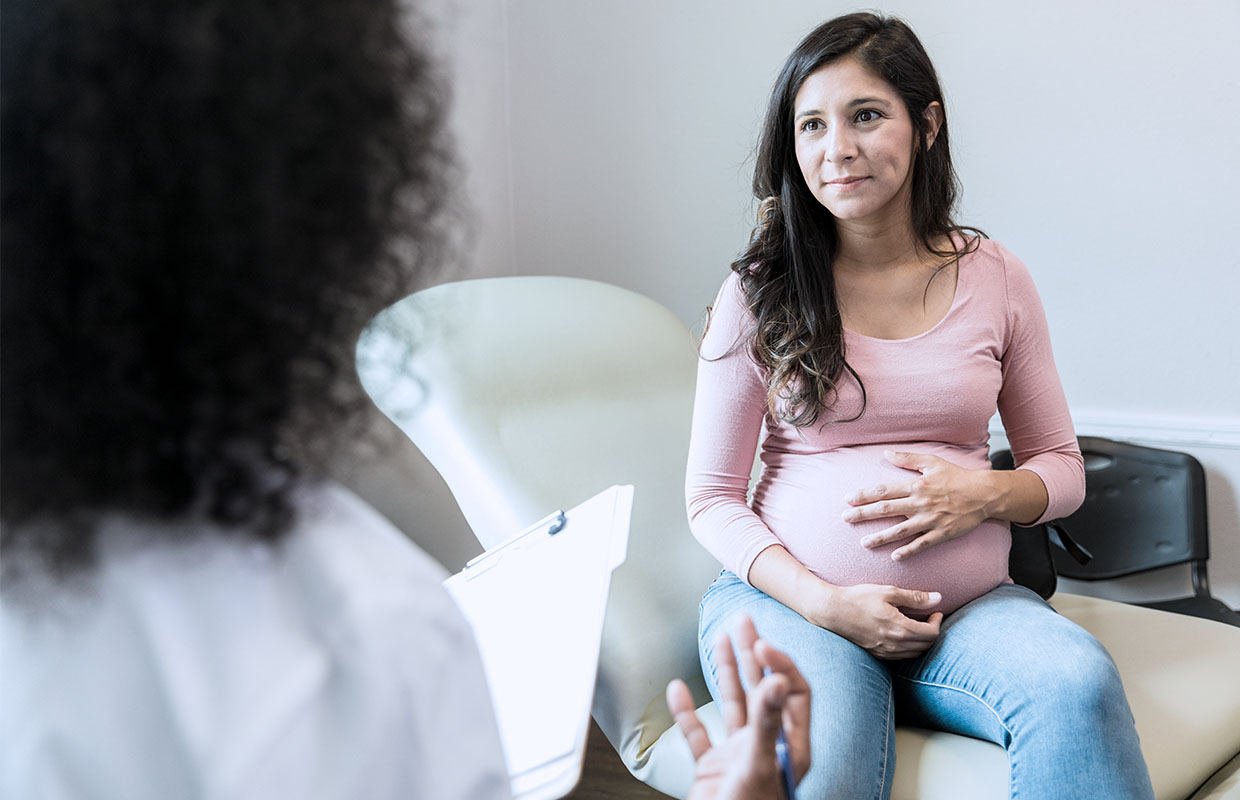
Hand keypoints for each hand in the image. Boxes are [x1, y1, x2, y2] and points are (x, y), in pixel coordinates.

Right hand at [667, 615, 810, 799]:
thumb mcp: (759, 763)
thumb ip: (768, 721)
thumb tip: (776, 679)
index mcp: (789, 743)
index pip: (790, 691)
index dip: (778, 664)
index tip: (761, 643)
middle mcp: (766, 744)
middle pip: (762, 688)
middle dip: (752, 652)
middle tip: (742, 619)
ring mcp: (738, 754)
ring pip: (732, 704)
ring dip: (724, 671)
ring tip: (718, 638)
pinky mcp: (713, 768)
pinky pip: (699, 734)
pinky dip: (687, 711)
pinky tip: (678, 690)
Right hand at [816, 583, 943, 659]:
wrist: (832, 611)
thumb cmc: (859, 598)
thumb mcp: (888, 592)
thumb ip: (914, 597)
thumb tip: (938, 598)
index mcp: (900, 628)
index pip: (932, 633)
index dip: (938, 622)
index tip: (935, 611)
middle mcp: (895, 645)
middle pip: (926, 645)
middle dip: (932, 632)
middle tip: (929, 617)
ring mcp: (885, 652)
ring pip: (915, 653)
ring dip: (921, 641)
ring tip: (917, 625)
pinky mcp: (877, 655)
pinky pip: (901, 656)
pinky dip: (909, 647)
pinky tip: (903, 634)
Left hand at [844, 450, 994, 560]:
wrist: (984, 494)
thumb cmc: (957, 477)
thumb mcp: (932, 462)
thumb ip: (908, 458)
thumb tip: (886, 453)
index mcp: (916, 485)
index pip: (884, 490)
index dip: (864, 495)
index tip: (848, 499)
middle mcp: (920, 503)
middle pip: (886, 509)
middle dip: (863, 514)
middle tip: (845, 519)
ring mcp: (931, 520)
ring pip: (900, 531)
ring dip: (881, 537)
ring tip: (864, 543)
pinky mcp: (942, 533)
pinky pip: (922, 544)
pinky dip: (908, 551)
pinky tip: (894, 557)